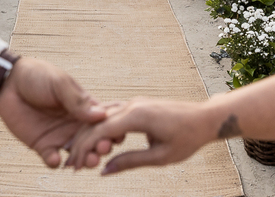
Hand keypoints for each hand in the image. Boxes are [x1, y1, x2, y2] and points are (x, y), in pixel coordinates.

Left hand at [0, 57, 104, 168]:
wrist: (8, 82)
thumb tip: (101, 115)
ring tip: (88, 161)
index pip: (104, 122)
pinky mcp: (43, 145)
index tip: (116, 135)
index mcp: (84, 107)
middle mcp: (75, 124)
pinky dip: (56, 162)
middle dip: (102, 148)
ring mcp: (60, 136)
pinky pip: (53, 159)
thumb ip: (77, 100)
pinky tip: (56, 158)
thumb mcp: (60, 83)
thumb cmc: (37, 75)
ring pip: (78, 155)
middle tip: (102, 149)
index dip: (113, 130)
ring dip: (85, 160)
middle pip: (95, 142)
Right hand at [66, 98, 214, 173]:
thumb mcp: (160, 157)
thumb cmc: (187, 138)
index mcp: (137, 116)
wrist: (204, 118)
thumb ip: (131, 162)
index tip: (74, 166)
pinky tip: (92, 139)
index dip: (85, 149)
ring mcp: (134, 103)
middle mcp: (132, 105)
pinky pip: (111, 114)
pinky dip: (98, 127)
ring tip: (77, 153)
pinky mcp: (136, 105)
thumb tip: (105, 171)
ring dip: (87, 134)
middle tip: (70, 163)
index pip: (101, 131)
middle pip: (96, 122)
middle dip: (80, 143)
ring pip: (101, 117)